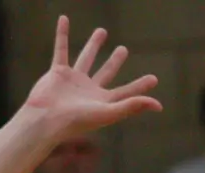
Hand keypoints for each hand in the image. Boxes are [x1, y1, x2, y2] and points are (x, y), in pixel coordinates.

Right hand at [18, 18, 160, 143]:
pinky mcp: (58, 72)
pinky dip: (62, 34)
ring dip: (93, 45)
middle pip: (106, 73)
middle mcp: (89, 91)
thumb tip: (158, 106)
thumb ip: (132, 106)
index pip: (126, 92)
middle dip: (114, 62)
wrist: (46, 120)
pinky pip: (61, 49)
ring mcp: (73, 81)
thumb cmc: (76, 121)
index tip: (154, 79)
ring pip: (86, 58)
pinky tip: (64, 19)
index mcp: (102, 102)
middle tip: (123, 50)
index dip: (140, 86)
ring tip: (102, 31)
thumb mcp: (108, 113)